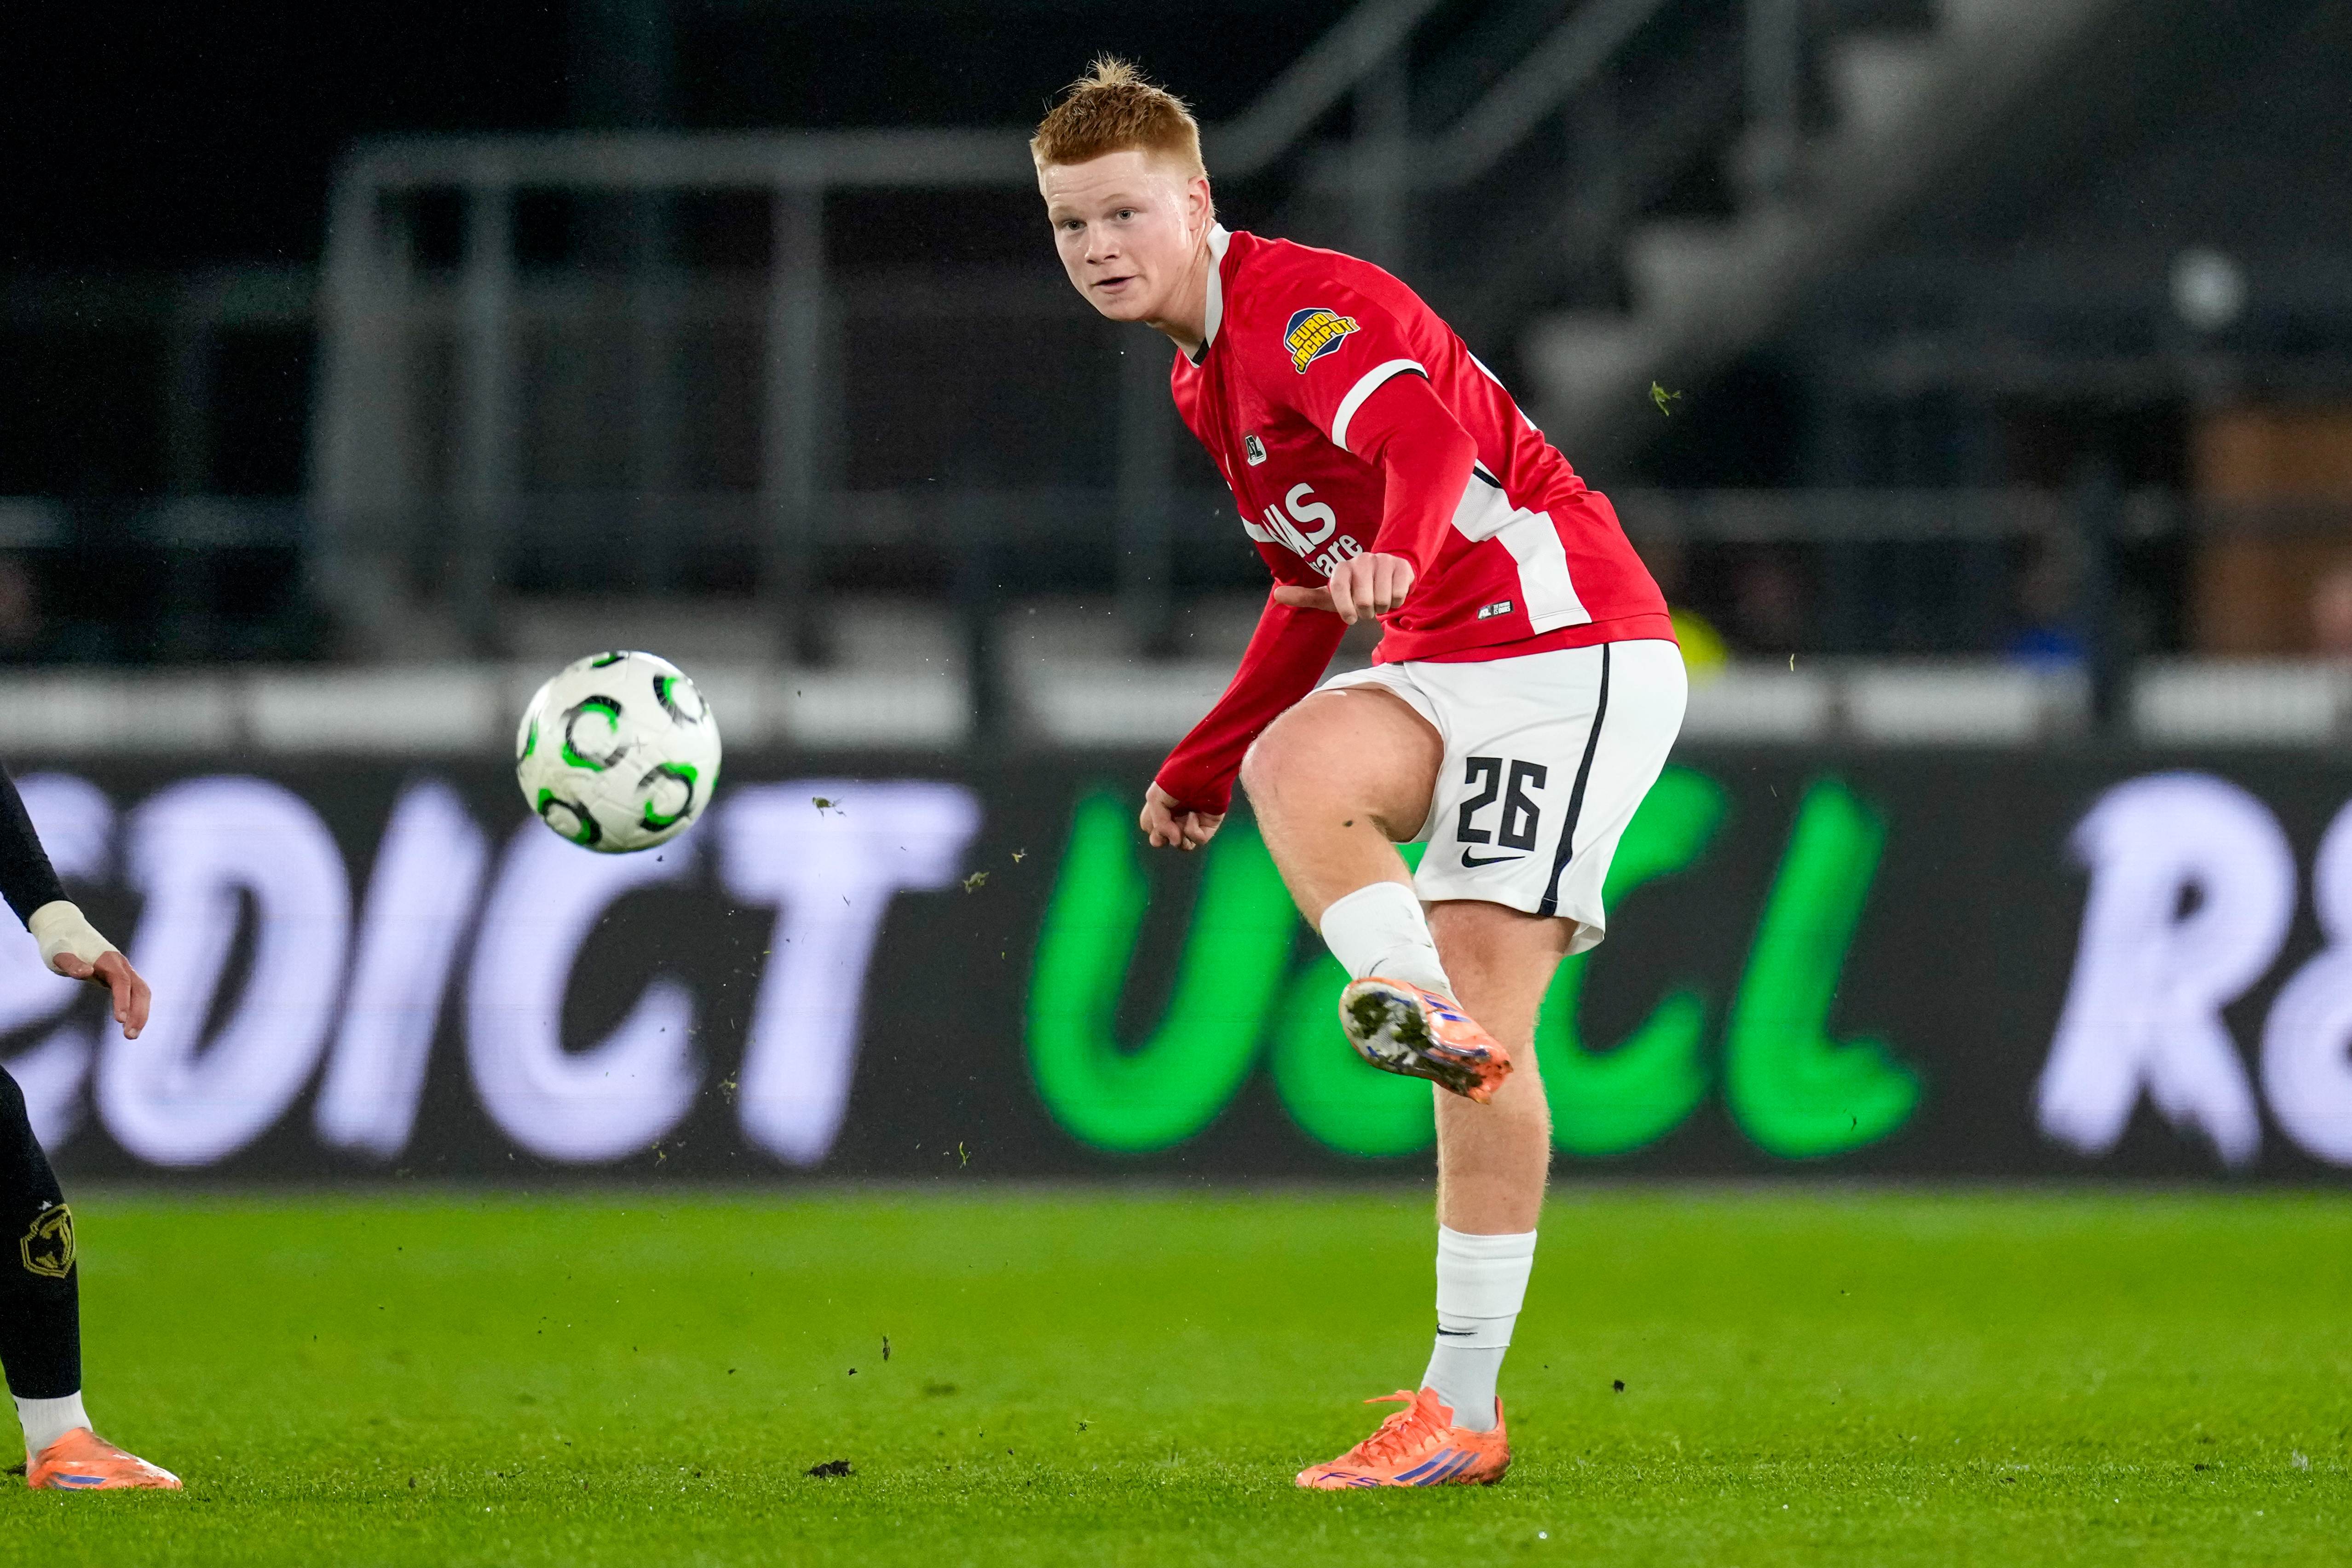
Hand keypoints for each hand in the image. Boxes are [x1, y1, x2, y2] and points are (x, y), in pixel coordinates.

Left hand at [52, 949, 149, 1039]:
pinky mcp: (121, 978)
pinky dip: (137, 1009)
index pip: (122, 981)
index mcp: (107, 959)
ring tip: (131, 1035)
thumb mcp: (58, 953)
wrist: (67, 930)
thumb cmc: (60, 943)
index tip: (119, 1020)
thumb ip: (71, 963)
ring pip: (142, 992)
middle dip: (139, 1012)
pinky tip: (131, 1024)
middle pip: (140, 989)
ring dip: (141, 1013)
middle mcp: (121, 965)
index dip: (122, 1000)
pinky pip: (136, 994)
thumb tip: (86, 973)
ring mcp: (124, 971)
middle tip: (129, 1036)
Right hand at [1140, 783, 1222, 851]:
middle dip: (1164, 838)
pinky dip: (1193, 830)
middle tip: (1168, 825)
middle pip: (1166, 841)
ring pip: (1183, 845)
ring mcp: (1193, 822)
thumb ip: (1159, 825)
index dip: (1153, 829)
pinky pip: (1198, 840)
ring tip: (1182, 821)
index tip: (1156, 816)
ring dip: (1180, 838)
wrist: (1201, 770)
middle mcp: (1177, 817)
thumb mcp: (1155, 799)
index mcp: (1162, 809)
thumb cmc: (1175, 779)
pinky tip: (1193, 814)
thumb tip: (1174, 841)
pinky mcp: (1209, 825)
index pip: (1152, 831)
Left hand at [1270, 552, 1413, 623]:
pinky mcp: (1402, 567)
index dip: (1345, 608)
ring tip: (1378, 600)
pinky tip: (1391, 594)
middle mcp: (1362, 560)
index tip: (1350, 618)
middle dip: (1367, 612)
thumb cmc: (1354, 590)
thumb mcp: (1329, 596)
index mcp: (1342, 567)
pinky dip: (1396, 602)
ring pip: (1382, 599)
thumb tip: (1276, 595)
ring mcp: (1383, 562)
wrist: (1385, 575)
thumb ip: (1305, 596)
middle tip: (1366, 606)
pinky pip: (1398, 595)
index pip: (1339, 589)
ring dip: (1381, 608)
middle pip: (1364, 600)